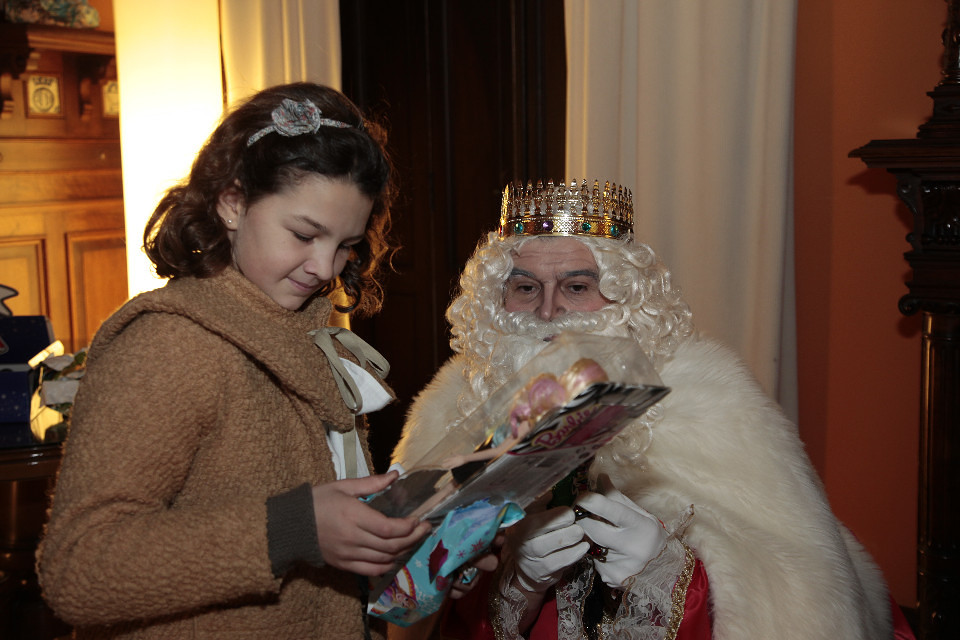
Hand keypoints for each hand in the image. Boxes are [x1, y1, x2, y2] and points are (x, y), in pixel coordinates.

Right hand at [311, 471, 430, 575]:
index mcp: (354, 516)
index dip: (408, 527)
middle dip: (412, 538)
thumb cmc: (318, 501)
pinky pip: (371, 571)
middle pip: (391, 545)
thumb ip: (372, 483)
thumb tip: (396, 475)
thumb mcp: (344, 486)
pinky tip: (395, 557)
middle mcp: (353, 538)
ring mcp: (349, 554)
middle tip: (425, 529)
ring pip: (384, 559)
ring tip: (414, 540)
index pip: (389, 528)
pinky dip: (387, 566)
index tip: (419, 519)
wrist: (292, 525)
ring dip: (403, 551)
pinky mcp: (344, 565)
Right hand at [505, 505, 588, 592]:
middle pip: (545, 528)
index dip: (555, 513)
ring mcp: (530, 558)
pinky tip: (583, 546)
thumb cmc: (533, 537)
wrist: (529, 569)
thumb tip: (551, 490)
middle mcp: (520, 540)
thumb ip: (540, 502)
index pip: (535, 515)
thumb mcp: (532, 517)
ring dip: (574, 536)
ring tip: (580, 532)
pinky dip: (577, 552)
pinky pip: (564, 560)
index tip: (568, 511)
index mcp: (517, 523)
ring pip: (557, 543)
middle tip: (576, 520)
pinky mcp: (543, 572)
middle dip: (565, 522)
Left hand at [574, 474, 666, 587]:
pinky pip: (592, 559)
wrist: (664, 572)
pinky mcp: (610, 578)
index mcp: (642, 527)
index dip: (592, 501)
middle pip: (592, 529)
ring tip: (600, 532)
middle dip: (581, 517)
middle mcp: (632, 548)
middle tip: (580, 510)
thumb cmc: (649, 535)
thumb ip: (617, 497)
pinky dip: (594, 552)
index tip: (582, 496)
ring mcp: (620, 566)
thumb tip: (600, 477)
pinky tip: (606, 552)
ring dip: (588, 535)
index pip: (612, 511)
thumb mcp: (640, 514)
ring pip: (588, 543)